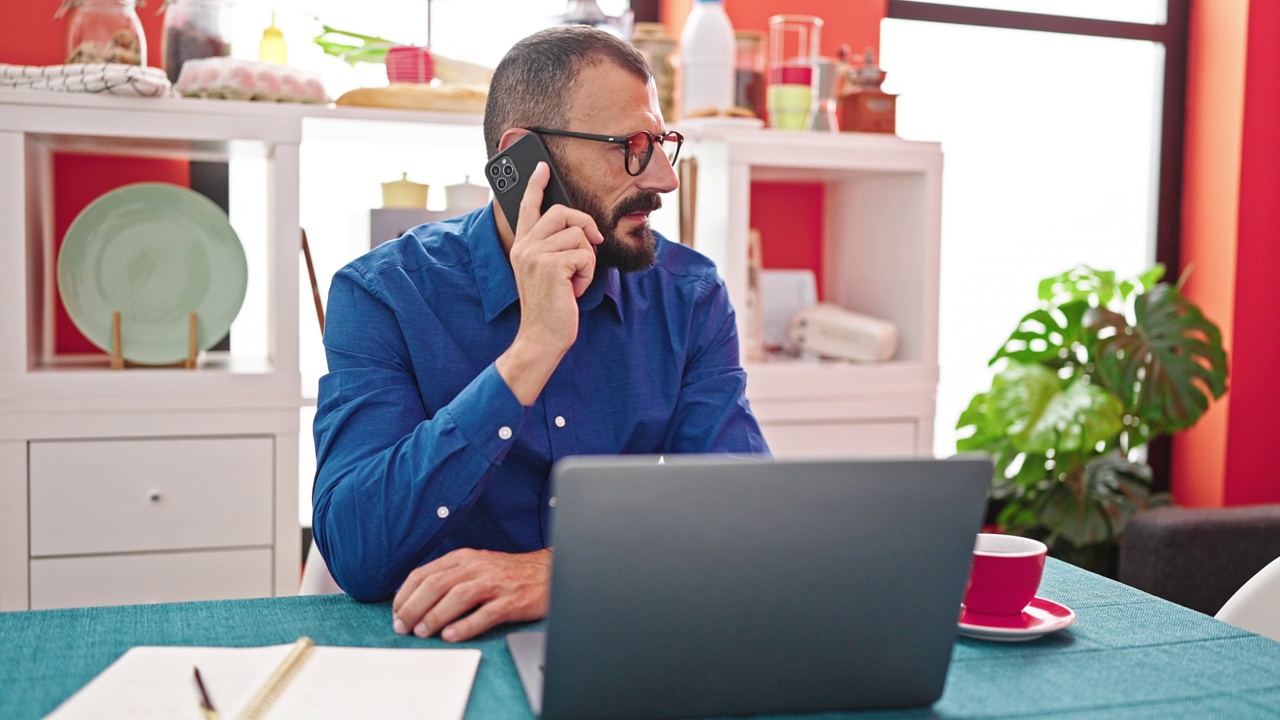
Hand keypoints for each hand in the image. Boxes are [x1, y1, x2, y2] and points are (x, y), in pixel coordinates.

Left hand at [391, 548, 550, 641]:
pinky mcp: (511, 601)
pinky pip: (485, 614)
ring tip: (423, 632)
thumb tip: (415, 598)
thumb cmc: (508, 573)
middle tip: (403, 627)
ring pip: (458, 596)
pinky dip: (465, 626)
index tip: (396, 613)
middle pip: (436, 584)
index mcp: (464, 558)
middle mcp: (477, 567)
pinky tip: (451, 636)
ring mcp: (495, 583)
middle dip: (413, 607)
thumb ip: (449, 577)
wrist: (549, 572)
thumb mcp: (476, 566)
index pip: (424, 573)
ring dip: (435, 616)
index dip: (405, 595)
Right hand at [497, 162, 603, 403]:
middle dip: (586, 227)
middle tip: (593, 244)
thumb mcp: (547, 273)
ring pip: (580, 237)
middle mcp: (525, 246)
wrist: (542, 337)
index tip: (541, 168)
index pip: (528, 207)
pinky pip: (585, 256)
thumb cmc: (550, 307)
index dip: (536, 184)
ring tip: (574, 281)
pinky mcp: (550, 266)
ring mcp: (535, 255)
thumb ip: (555, 248)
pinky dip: (587, 275)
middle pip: (563, 212)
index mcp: (522, 246)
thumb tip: (582, 230)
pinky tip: (574, 290)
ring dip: (587, 261)